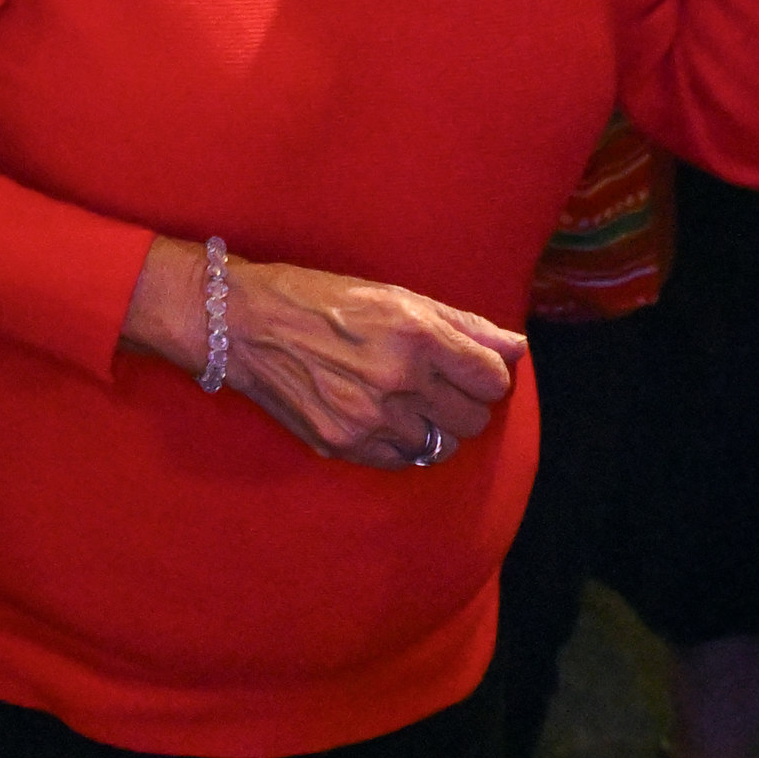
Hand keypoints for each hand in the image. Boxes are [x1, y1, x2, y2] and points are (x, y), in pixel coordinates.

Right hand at [146, 242, 521, 469]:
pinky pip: (402, 461)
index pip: (493, 379)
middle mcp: (397, 379)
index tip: (468, 368)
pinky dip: (402, 444)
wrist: (244, 324)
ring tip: (407, 402)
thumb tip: (515, 349)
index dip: (486, 374)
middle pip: (473, 418)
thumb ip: (462, 325)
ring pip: (441, 446)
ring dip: (434, 426)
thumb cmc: (320, 300)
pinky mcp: (344, 444)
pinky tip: (382, 418)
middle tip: (436, 384)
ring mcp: (370, 418)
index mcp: (415, 334)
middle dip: (463, 401)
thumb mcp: (395, 297)